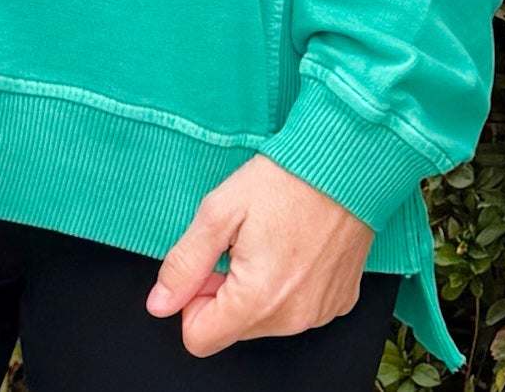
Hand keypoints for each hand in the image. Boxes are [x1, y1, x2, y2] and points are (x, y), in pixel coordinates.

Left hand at [144, 154, 375, 355]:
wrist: (344, 165)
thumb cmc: (284, 180)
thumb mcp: (218, 211)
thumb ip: (185, 263)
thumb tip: (160, 302)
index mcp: (257, 299)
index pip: (199, 338)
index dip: (192, 300)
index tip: (209, 264)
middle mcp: (292, 318)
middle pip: (232, 329)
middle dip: (225, 291)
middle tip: (238, 243)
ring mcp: (319, 313)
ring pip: (264, 321)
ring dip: (256, 289)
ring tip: (268, 240)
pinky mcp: (339, 302)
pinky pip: (297, 310)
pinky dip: (287, 285)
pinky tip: (294, 247)